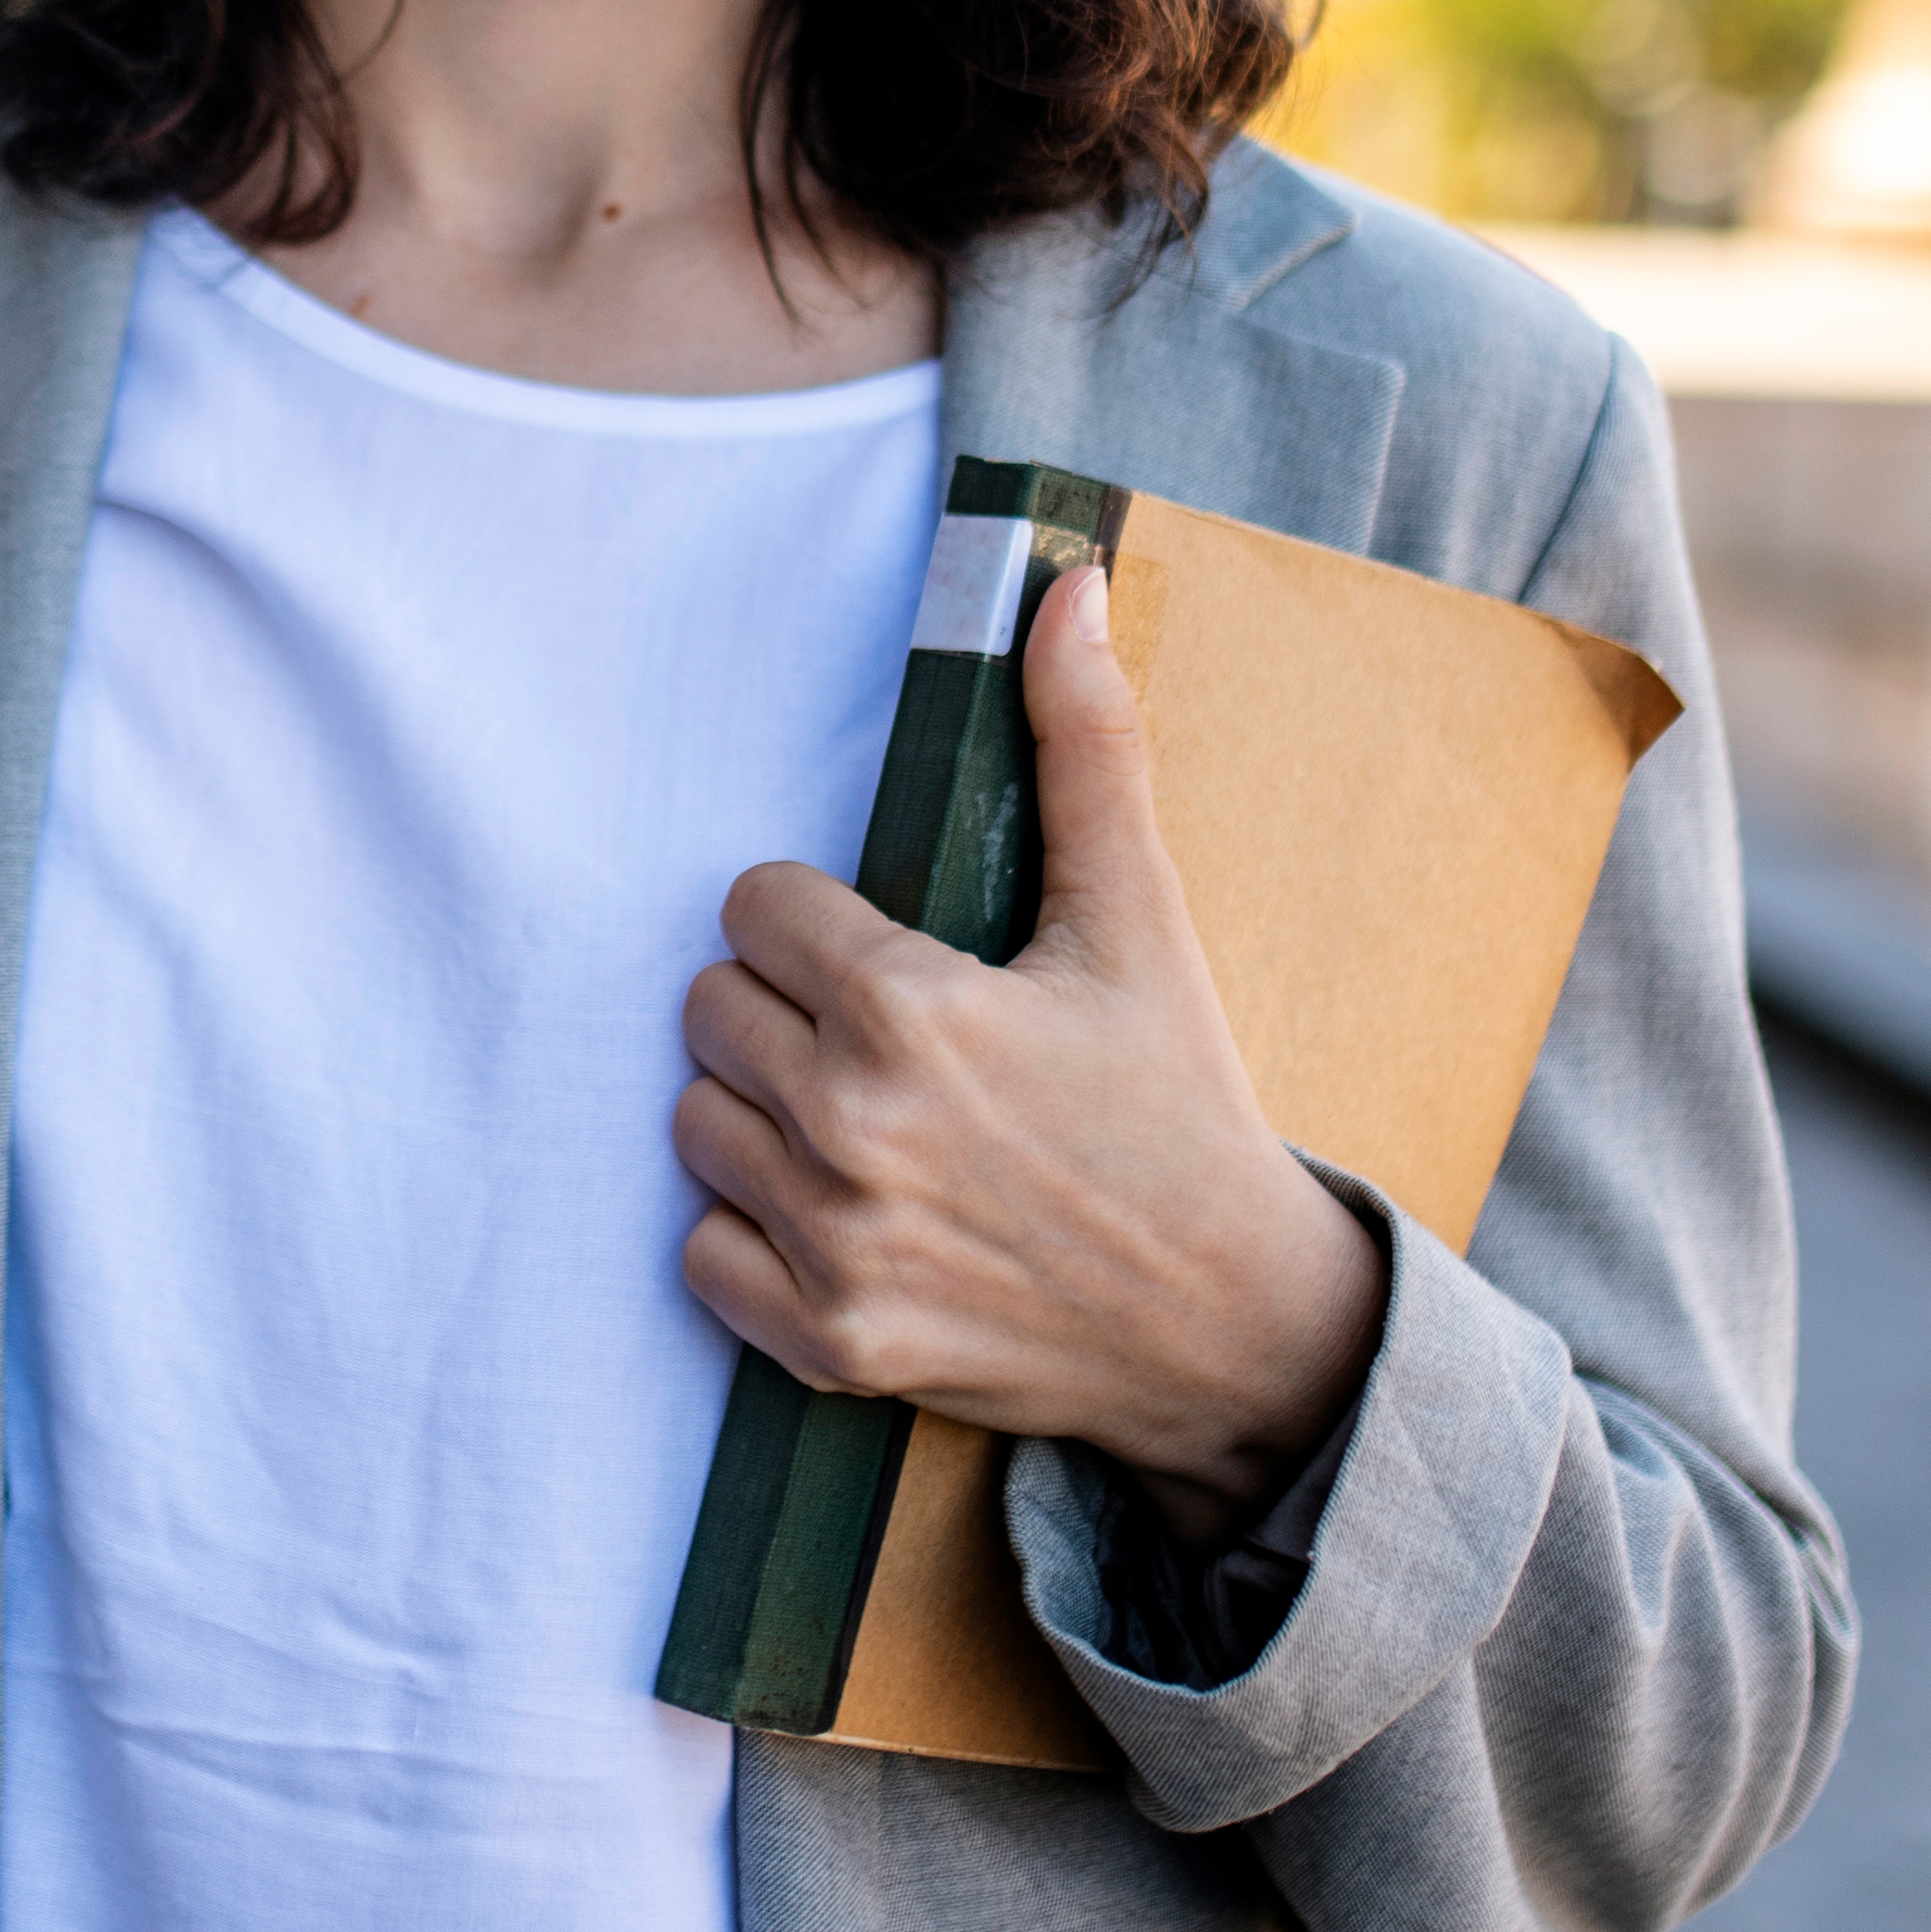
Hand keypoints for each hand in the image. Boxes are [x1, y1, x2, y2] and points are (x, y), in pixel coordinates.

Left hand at [670, 561, 1388, 1541]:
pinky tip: (845, 1213)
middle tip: (884, 1038)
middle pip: (709, 1009)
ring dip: (761, 1114)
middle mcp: (852, 1129)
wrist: (1235, 1324)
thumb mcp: (1143, 920)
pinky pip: (701, 1253)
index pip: (750, 907)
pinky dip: (753, 1234)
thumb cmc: (1183, 1106)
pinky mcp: (827, 1344)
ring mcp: (833, 1246)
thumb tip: (1063, 588)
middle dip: (784, 1008)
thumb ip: (1085, 749)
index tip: (885, 952)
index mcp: (910, 1011)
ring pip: (695, 1122)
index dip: (814, 920)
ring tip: (866, 1120)